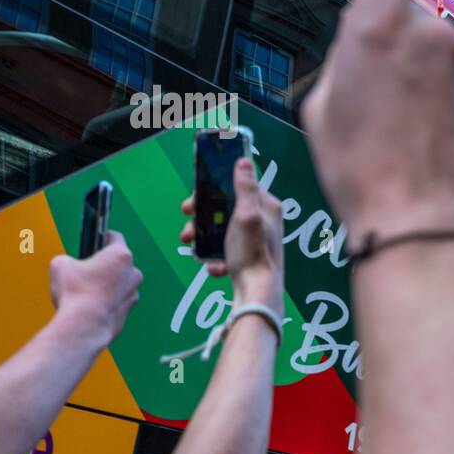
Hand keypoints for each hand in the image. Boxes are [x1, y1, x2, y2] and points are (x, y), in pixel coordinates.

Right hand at [49, 232, 141, 346]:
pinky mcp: (129, 309)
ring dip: (106, 283)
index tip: (94, 239)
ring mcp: (134, 292)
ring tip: (85, 289)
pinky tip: (91, 304)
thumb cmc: (75, 292)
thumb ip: (68, 259)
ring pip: (119, 281)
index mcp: (120, 255)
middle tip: (85, 268)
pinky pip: (117, 299)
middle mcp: (133, 272)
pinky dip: (107, 299)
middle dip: (103, 263)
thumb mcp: (60, 264)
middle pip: (118, 261)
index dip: (102, 236)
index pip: (114, 237)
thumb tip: (69, 265)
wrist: (85, 326)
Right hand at [180, 160, 283, 311]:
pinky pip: (226, 253)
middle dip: (202, 217)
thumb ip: (245, 188)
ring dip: (203, 238)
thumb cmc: (251, 252)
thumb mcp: (246, 215)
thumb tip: (243, 161)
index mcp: (267, 207)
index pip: (239, 186)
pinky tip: (215, 267)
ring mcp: (256, 241)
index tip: (195, 199)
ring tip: (190, 246)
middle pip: (226, 209)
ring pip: (222, 232)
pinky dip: (216, 259)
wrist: (257, 293)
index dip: (214, 189)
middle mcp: (264, 222)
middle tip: (187, 222)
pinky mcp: (249, 259)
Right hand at [301, 0, 453, 238]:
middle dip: (406, 56)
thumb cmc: (364, 177)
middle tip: (390, 113)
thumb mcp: (323, 110)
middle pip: (418, 25)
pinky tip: (449, 153)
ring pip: (450, 64)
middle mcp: (432, 32)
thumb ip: (350, 58)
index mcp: (377, 25)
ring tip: (421, 145)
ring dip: (438, 90)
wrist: (431, 230)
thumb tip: (370, 45)